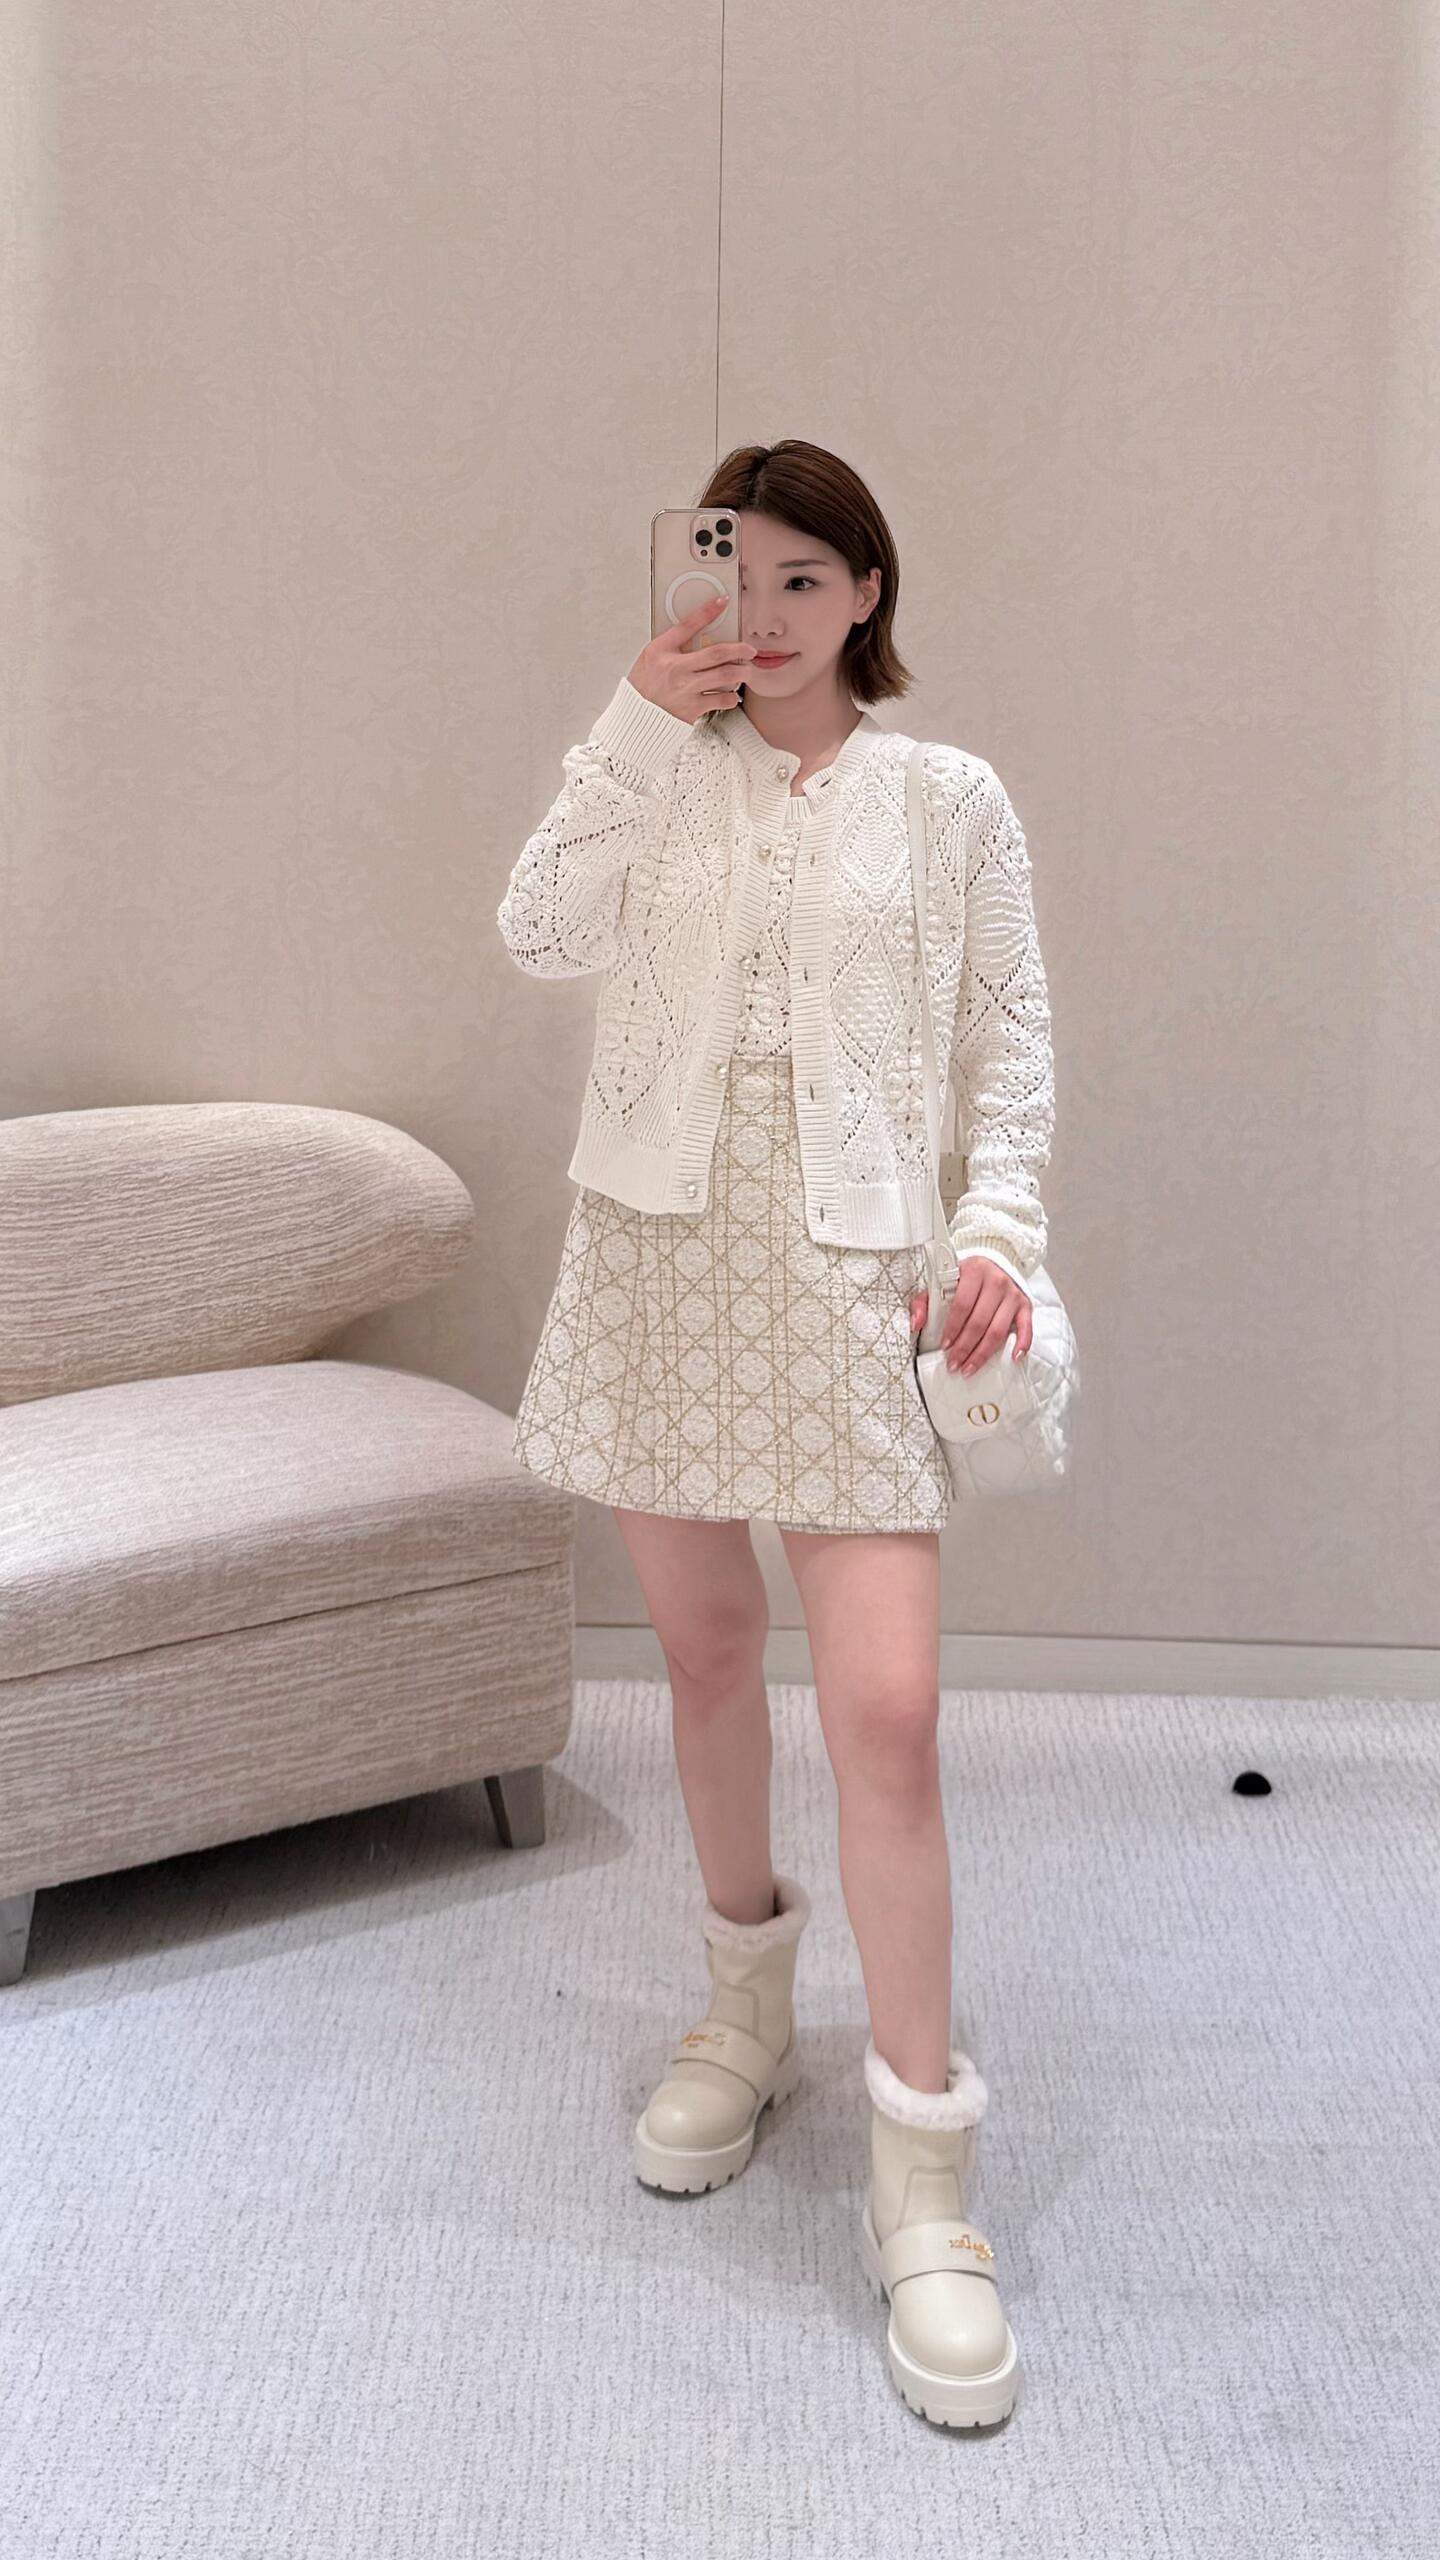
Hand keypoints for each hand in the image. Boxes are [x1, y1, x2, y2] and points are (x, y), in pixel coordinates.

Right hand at [627, 592, 756, 723]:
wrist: (636, 716)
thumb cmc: (645, 684)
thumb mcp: (653, 655)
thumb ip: (674, 642)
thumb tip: (699, 630)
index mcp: (662, 651)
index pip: (688, 625)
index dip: (708, 611)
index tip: (723, 601)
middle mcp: (676, 670)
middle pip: (717, 654)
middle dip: (739, 649)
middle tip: (750, 649)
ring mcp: (686, 690)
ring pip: (724, 677)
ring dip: (741, 672)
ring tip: (746, 671)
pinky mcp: (692, 710)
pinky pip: (721, 701)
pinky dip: (731, 697)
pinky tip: (732, 694)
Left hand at [908, 1257, 1031, 1373]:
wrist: (993, 1263)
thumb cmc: (965, 1279)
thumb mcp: (940, 1282)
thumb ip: (923, 1302)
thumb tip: (916, 1324)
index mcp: (974, 1271)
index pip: (962, 1306)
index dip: (952, 1329)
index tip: (944, 1345)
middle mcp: (996, 1281)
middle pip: (979, 1322)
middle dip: (964, 1348)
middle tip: (954, 1363)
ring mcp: (1012, 1294)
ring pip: (998, 1330)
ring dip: (983, 1353)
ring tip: (969, 1367)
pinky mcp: (1025, 1305)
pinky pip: (1026, 1327)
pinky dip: (1022, 1344)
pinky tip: (1013, 1358)